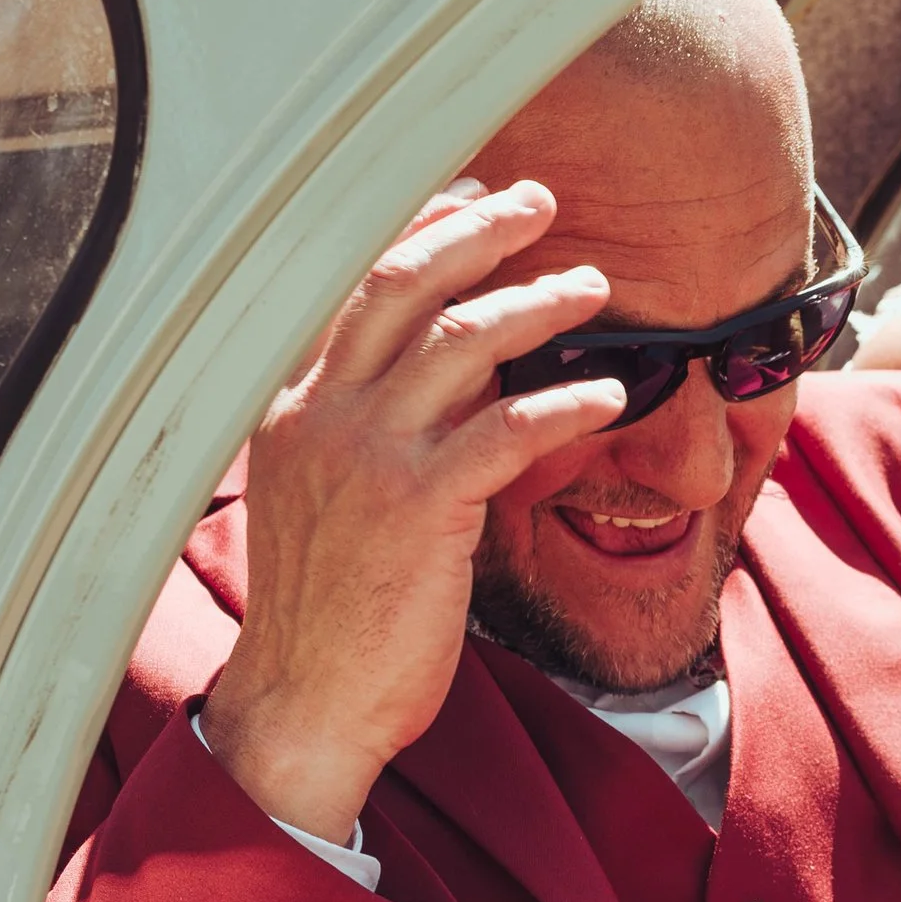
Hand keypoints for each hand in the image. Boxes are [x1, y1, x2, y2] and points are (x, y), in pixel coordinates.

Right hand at [201, 182, 626, 842]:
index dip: (416, 231)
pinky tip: (609, 391)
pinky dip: (564, 401)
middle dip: (476, 229)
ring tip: (593, 284)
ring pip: (459, 341)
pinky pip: (505, 430)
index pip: (350, 287)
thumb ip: (378, 431)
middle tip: (541, 202)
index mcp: (290, 407)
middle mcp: (319, 416)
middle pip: (400, 283)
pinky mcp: (418, 509)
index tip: (472, 198)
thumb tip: (462, 378)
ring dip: (536, 301)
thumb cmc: (331, 609)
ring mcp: (366, 458)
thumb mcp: (329, 499)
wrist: (305, 704)